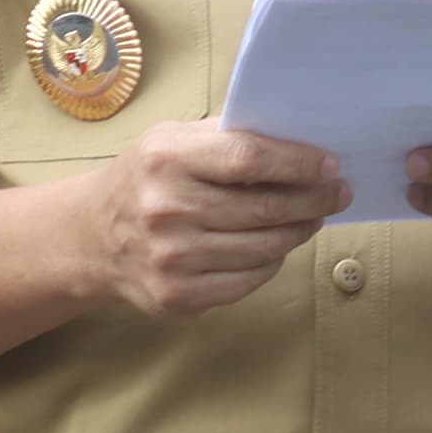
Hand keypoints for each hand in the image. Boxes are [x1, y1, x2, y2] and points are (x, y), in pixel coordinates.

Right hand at [85, 123, 348, 316]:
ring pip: (265, 248)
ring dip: (300, 231)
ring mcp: (171, 258)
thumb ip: (227, 137)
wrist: (93, 237)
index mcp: (165, 159)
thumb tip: (301, 143)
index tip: (331, 165)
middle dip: (314, 200)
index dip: (299, 163)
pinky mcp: (178, 295)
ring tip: (313, 217)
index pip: (249, 159)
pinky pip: (249, 280)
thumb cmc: (148, 179)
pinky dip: (273, 262)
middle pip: (265, 208)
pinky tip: (277, 245)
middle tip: (338, 193)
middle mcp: (166, 209)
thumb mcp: (172, 140)